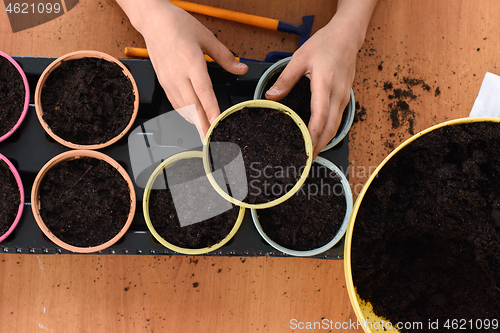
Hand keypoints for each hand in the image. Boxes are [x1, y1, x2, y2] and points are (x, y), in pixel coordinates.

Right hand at [117, 0, 247, 141]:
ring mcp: (169, 80)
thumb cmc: (178, 25)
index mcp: (190, 62)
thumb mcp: (206, 37)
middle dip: (202, 125)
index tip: (217, 122)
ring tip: (204, 134)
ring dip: (194, 122)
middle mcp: (178, 74)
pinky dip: (185, 113)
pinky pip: (175, 103)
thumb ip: (225, 57)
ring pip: (183, 107)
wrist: (153, 21)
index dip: (211, 109)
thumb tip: (241, 68)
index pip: (203, 91)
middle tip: (210, 140)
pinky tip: (193, 119)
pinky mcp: (163, 82)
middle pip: (192, 105)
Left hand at [265, 0, 376, 157]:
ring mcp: (343, 97)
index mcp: (325, 85)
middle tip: (305, 160)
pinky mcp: (344, 97)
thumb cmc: (325, 44)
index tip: (304, 148)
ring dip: (324, 141)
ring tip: (311, 153)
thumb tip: (271, 96)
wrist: (348, 36)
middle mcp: (337, 95)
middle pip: (330, 128)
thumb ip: (285, 79)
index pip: (320, 117)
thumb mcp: (300, 58)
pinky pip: (337, 119)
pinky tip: (319, 137)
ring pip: (335, 126)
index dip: (312, 135)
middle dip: (318, 146)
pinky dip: (329, 131)